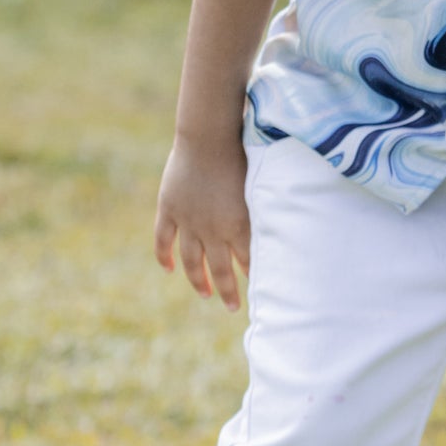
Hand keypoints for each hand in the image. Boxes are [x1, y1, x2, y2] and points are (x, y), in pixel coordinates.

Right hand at [154, 135, 249, 311]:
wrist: (209, 137)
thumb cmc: (243, 154)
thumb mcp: (261, 186)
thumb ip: (265, 208)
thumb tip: (283, 223)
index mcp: (239, 225)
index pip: (249, 261)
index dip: (253, 276)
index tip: (260, 290)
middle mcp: (214, 230)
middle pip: (221, 270)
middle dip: (228, 291)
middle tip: (233, 307)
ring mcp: (189, 221)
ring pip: (192, 262)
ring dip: (199, 281)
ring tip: (206, 294)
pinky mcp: (169, 209)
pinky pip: (163, 240)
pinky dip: (164, 257)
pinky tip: (169, 270)